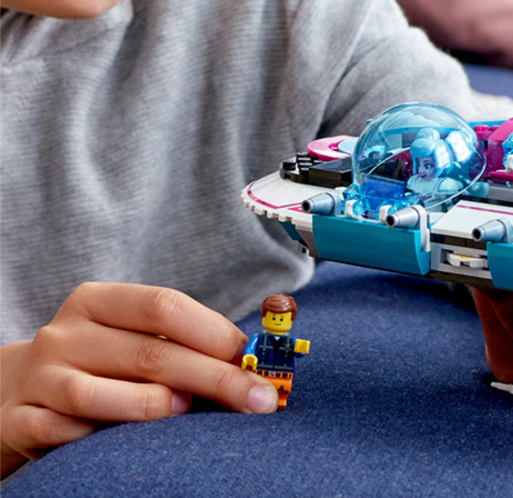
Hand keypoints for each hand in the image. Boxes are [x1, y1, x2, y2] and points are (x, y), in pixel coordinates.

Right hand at [1, 283, 280, 476]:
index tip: (256, 362)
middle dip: (214, 378)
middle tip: (258, 400)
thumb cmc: (103, 363)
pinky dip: (93, 437)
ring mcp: (38, 375)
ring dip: (152, 406)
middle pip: (148, 352)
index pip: (164, 306)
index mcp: (98, 302)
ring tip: (185, 411)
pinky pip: (59, 430)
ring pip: (96, 393)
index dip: (216, 334)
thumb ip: (185, 344)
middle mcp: (64, 333)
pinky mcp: (18, 417)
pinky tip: (116, 441)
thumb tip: (254, 363)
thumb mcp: (135, 339)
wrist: (20, 389)